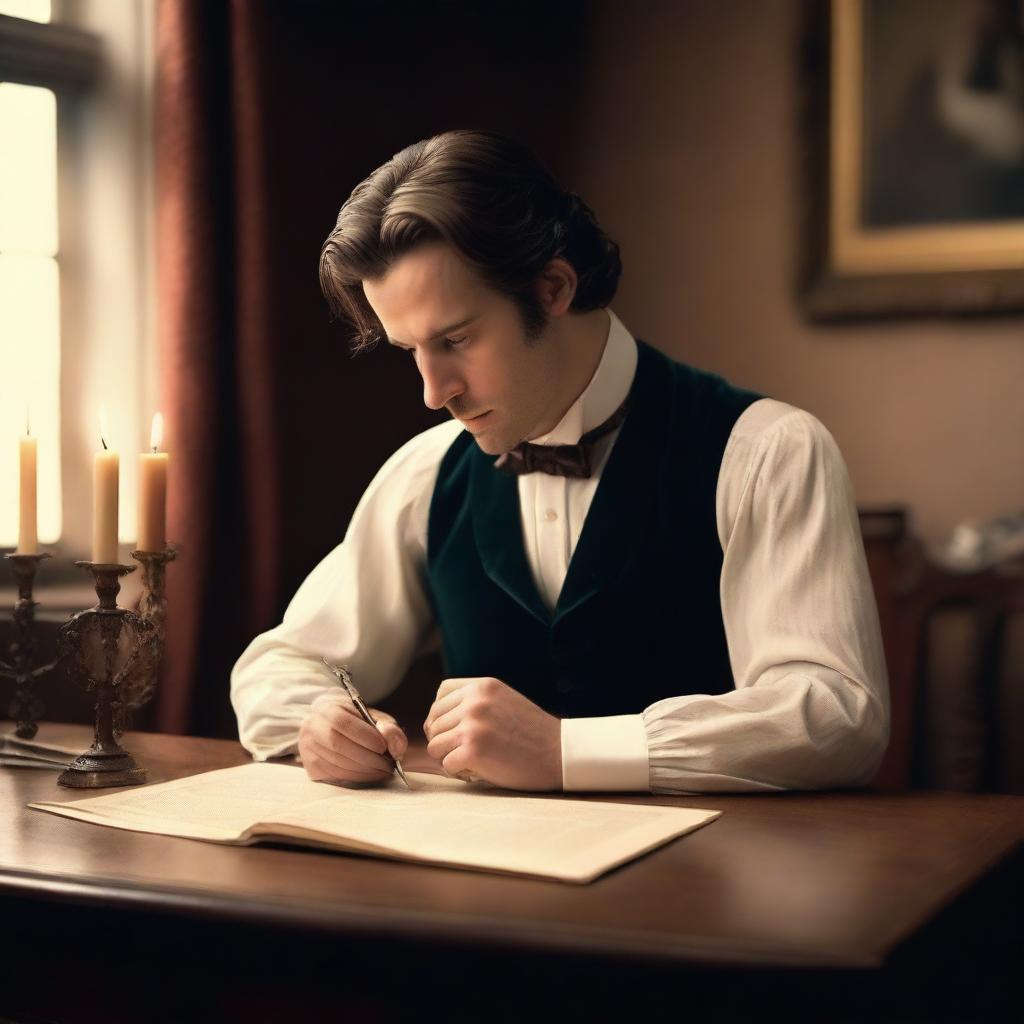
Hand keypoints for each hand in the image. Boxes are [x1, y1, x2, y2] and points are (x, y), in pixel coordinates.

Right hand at [298, 691, 407, 784]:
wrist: (336, 729)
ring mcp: (307, 747)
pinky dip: (354, 778)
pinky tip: (369, 775)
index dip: (363, 736)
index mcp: (326, 707)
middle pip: (336, 744)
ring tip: (382, 771)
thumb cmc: (359, 723)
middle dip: (366, 758)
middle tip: (387, 765)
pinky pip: (332, 776)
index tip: (383, 747)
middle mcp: (311, 726)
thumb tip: (395, 746)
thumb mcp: (377, 719)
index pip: (341, 721)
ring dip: (363, 771)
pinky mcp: (310, 767)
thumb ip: (390, 728)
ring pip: (334, 763)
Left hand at [423, 677, 561, 790]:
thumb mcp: (503, 701)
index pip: (441, 695)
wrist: (559, 753)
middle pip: (434, 722)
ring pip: (435, 745)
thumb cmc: (531, 732)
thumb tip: (432, 719)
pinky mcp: (472, 750)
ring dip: (449, 757)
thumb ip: (475, 701)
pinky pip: (446, 765)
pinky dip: (458, 772)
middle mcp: (474, 701)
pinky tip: (477, 772)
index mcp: (482, 686)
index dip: (442, 715)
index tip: (455, 730)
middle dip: (446, 740)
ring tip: (472, 762)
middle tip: (466, 751)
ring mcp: (472, 725)